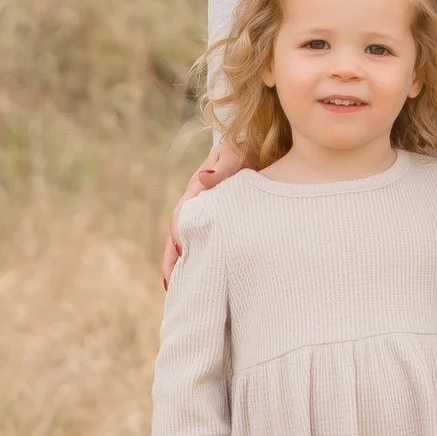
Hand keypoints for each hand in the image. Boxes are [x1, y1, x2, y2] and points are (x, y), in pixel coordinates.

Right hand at [160, 130, 246, 279]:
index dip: (180, 237)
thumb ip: (224, 164)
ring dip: (184, 265)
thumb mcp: (238, 152)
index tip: (181, 257)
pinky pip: (207, 245)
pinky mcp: (221, 223)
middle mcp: (198, 204)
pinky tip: (205, 281)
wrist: (264, 144)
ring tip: (181, 291)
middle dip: (174, 260)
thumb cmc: (249, 146)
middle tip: (172, 287)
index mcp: (197, 190)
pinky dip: (200, 262)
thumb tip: (203, 179)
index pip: (182, 216)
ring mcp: (209, 215)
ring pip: (192, 243)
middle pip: (180, 236)